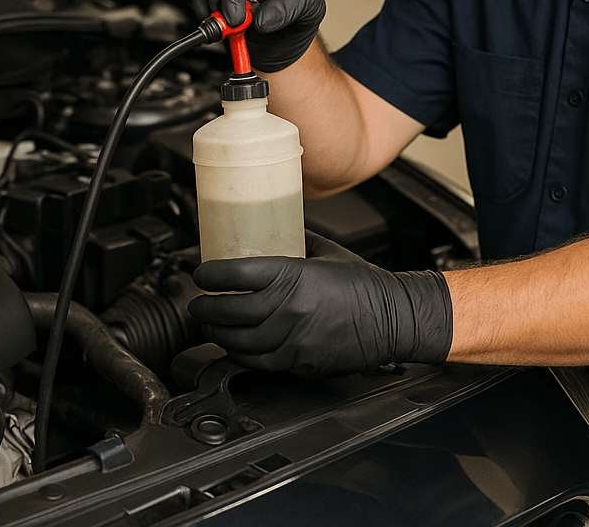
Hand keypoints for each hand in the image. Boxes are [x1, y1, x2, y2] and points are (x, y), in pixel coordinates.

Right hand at [185, 0, 324, 71]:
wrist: (290, 16)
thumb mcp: (308, 5)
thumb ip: (286, 11)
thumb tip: (259, 21)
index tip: (235, 17)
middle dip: (218, 0)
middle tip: (229, 29)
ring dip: (207, 6)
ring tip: (225, 29)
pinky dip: (200, 7)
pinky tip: (216, 22)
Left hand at [187, 232, 452, 375]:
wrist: (391, 318)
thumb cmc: (364, 284)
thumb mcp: (328, 253)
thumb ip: (300, 240)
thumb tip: (280, 226)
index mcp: (293, 275)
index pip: (237, 274)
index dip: (211, 274)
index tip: (201, 272)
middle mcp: (288, 308)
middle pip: (230, 311)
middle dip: (206, 307)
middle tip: (197, 302)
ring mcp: (292, 338)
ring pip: (239, 340)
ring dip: (218, 332)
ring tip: (210, 324)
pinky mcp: (298, 361)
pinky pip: (257, 361)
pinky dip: (239, 353)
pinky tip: (233, 345)